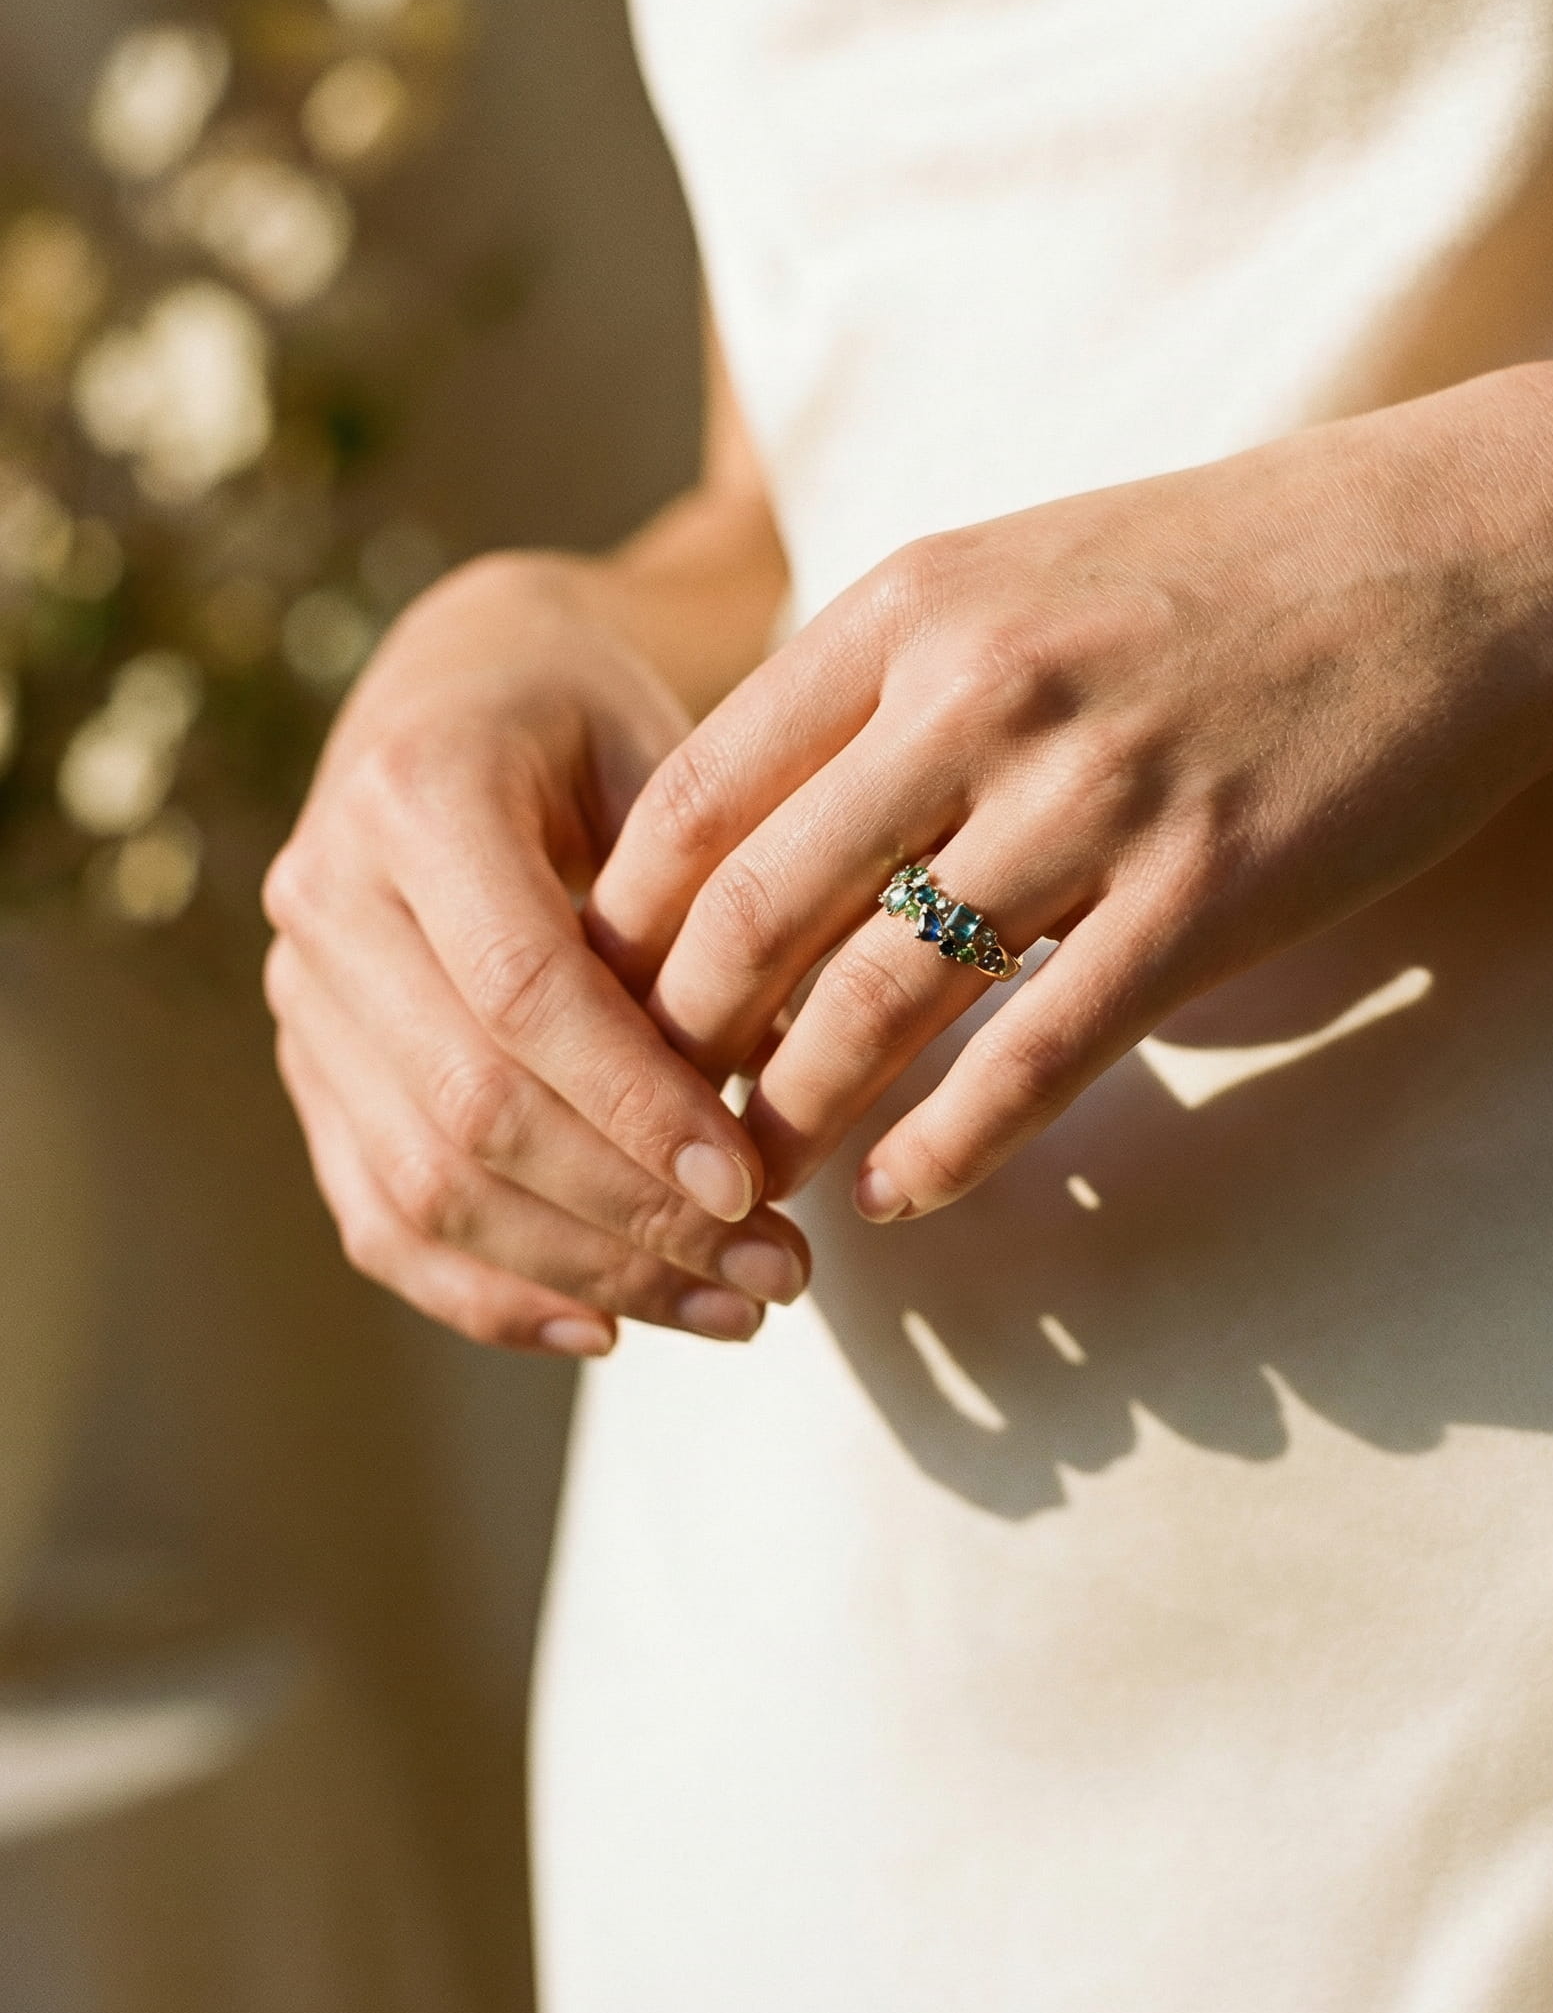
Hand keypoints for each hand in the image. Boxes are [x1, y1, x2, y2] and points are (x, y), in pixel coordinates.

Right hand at [264, 550, 807, 1356]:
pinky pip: (378, 1216)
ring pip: (421, 1186)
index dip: (638, 1106)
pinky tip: (606, 1327)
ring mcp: (302, 993)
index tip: (753, 1188)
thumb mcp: (676, 756)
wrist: (470, 685)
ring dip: (584, 1275)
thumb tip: (790, 1085)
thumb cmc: (604, 719)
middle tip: (779, 1276)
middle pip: (468, 1109)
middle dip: (632, 1219)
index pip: (523, 992)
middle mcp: (326, 895)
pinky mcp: (312, 1068)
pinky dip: (489, 1292)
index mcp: (416, 792)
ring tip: (734, 1312)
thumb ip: (712, 904)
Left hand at [591, 363, 1552, 1218]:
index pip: (694, 796)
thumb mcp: (1019, 569)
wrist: (1464, 553)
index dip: (624, 931)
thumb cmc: (1227, 568)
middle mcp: (978, 695)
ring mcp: (1095, 796)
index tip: (597, 1012)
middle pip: (754, 915)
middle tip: (649, 1129)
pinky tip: (902, 1192)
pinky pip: (1038, 1053)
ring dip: (794, 1114)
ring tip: (757, 1180)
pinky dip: (949, 1142)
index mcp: (909, 608)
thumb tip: (764, 818)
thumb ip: (885, 678)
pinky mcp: (1207, 894)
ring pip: (877, 999)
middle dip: (677, 1050)